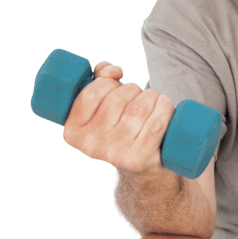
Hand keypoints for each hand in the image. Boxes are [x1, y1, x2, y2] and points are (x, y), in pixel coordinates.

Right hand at [62, 61, 174, 177]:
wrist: (140, 167)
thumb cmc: (119, 127)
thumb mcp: (100, 107)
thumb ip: (99, 79)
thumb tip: (114, 71)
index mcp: (73, 132)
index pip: (90, 94)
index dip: (107, 82)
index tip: (115, 85)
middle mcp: (91, 145)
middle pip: (116, 100)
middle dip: (132, 89)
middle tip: (137, 96)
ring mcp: (115, 154)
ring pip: (138, 108)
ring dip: (150, 96)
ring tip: (152, 100)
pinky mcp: (139, 159)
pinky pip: (156, 123)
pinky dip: (164, 108)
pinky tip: (164, 105)